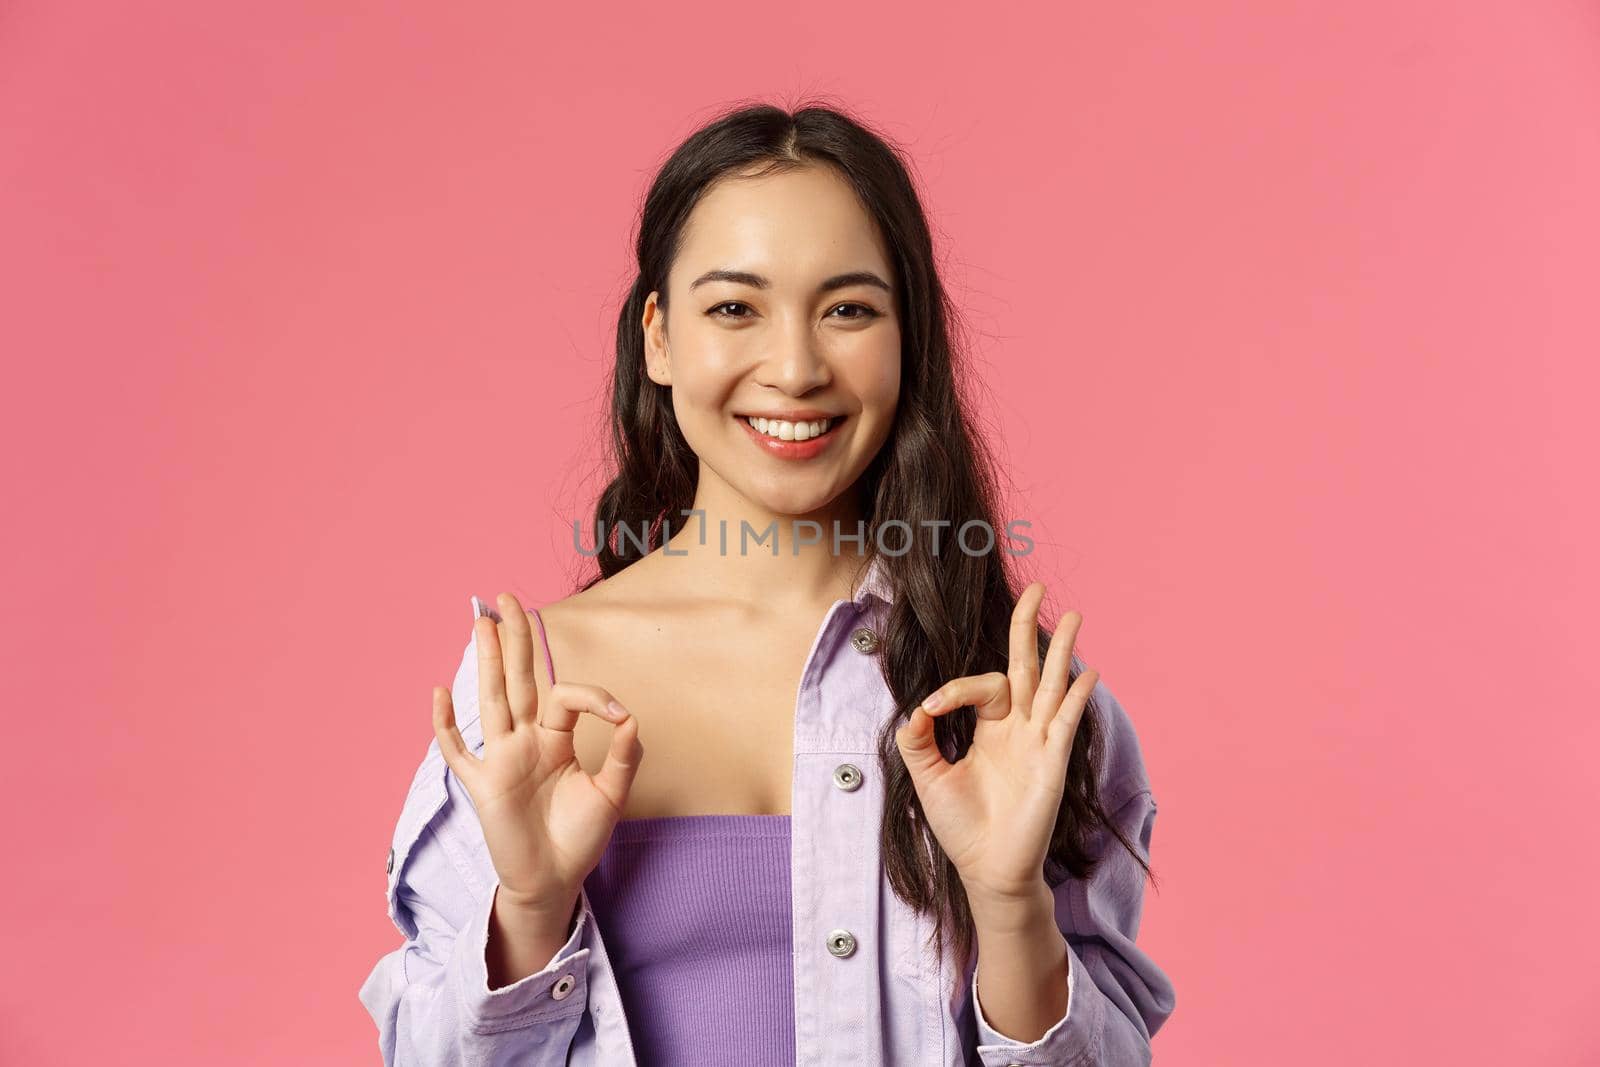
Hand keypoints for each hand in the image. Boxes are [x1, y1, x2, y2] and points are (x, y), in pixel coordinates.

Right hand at [431, 592, 644, 911]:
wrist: (554, 882)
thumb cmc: (580, 838)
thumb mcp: (612, 795)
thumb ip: (625, 757)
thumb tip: (629, 717)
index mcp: (556, 739)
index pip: (564, 698)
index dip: (591, 695)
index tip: (618, 714)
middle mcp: (525, 742)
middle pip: (518, 680)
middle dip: (514, 639)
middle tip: (506, 598)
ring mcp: (500, 761)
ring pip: (490, 702)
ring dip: (485, 662)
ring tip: (480, 622)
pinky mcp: (482, 787)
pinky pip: (458, 753)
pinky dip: (446, 726)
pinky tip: (440, 692)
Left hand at [893, 581, 1097, 907]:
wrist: (986, 869)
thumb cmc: (960, 826)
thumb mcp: (927, 776)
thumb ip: (919, 739)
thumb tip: (918, 706)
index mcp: (990, 728)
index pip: (981, 685)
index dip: (954, 688)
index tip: (932, 708)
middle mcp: (1017, 728)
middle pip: (1024, 665)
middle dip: (1028, 627)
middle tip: (1035, 588)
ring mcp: (1039, 742)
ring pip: (1051, 683)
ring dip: (1062, 649)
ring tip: (1074, 615)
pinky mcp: (1052, 761)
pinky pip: (1066, 721)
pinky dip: (1076, 696)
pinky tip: (1088, 672)